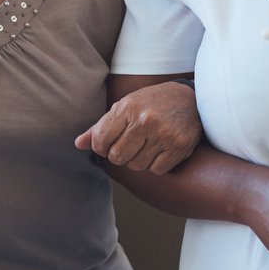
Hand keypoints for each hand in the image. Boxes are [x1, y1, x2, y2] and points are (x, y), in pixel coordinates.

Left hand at [75, 81, 202, 173]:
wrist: (191, 99)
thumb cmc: (152, 103)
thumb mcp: (125, 106)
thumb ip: (100, 126)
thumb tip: (78, 144)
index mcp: (127, 108)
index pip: (100, 141)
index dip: (101, 147)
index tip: (108, 143)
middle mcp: (145, 121)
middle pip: (117, 157)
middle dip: (119, 155)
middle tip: (129, 145)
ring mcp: (163, 135)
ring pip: (136, 166)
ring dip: (138, 160)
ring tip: (146, 145)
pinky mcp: (179, 147)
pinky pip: (156, 170)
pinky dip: (155, 164)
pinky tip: (160, 150)